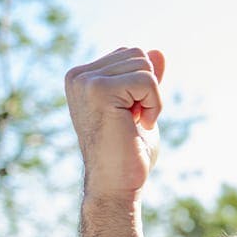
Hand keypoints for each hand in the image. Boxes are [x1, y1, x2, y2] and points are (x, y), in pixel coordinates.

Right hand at [64, 47, 165, 197]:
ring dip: (152, 98)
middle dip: (149, 89)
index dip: (144, 86)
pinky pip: (147, 80)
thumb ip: (145, 80)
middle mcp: (78, 75)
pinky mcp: (98, 89)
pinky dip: (154, 105)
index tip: (131, 115)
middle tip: (134, 121)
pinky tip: (140, 125)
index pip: (132, 55)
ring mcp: (85, 81)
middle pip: (139, 55)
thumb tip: (158, 52)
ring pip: (144, 65)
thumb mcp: (141, 108)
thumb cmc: (128, 152)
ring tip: (135, 123)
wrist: (116, 185)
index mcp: (83, 77)